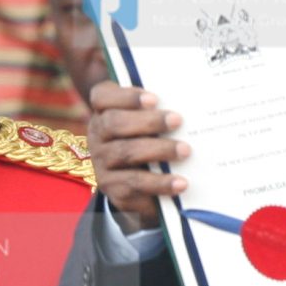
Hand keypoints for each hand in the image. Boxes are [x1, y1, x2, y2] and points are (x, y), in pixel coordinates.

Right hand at [82, 82, 188, 231]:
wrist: (140, 186)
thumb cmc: (148, 140)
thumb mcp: (149, 122)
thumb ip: (158, 109)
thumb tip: (187, 100)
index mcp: (103, 112)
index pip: (102, 97)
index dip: (126, 96)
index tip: (154, 99)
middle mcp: (97, 136)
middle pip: (114, 123)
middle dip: (148, 121)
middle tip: (177, 120)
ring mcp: (102, 164)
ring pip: (125, 153)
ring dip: (158, 150)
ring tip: (185, 150)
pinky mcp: (113, 189)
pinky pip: (134, 185)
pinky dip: (160, 183)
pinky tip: (181, 182)